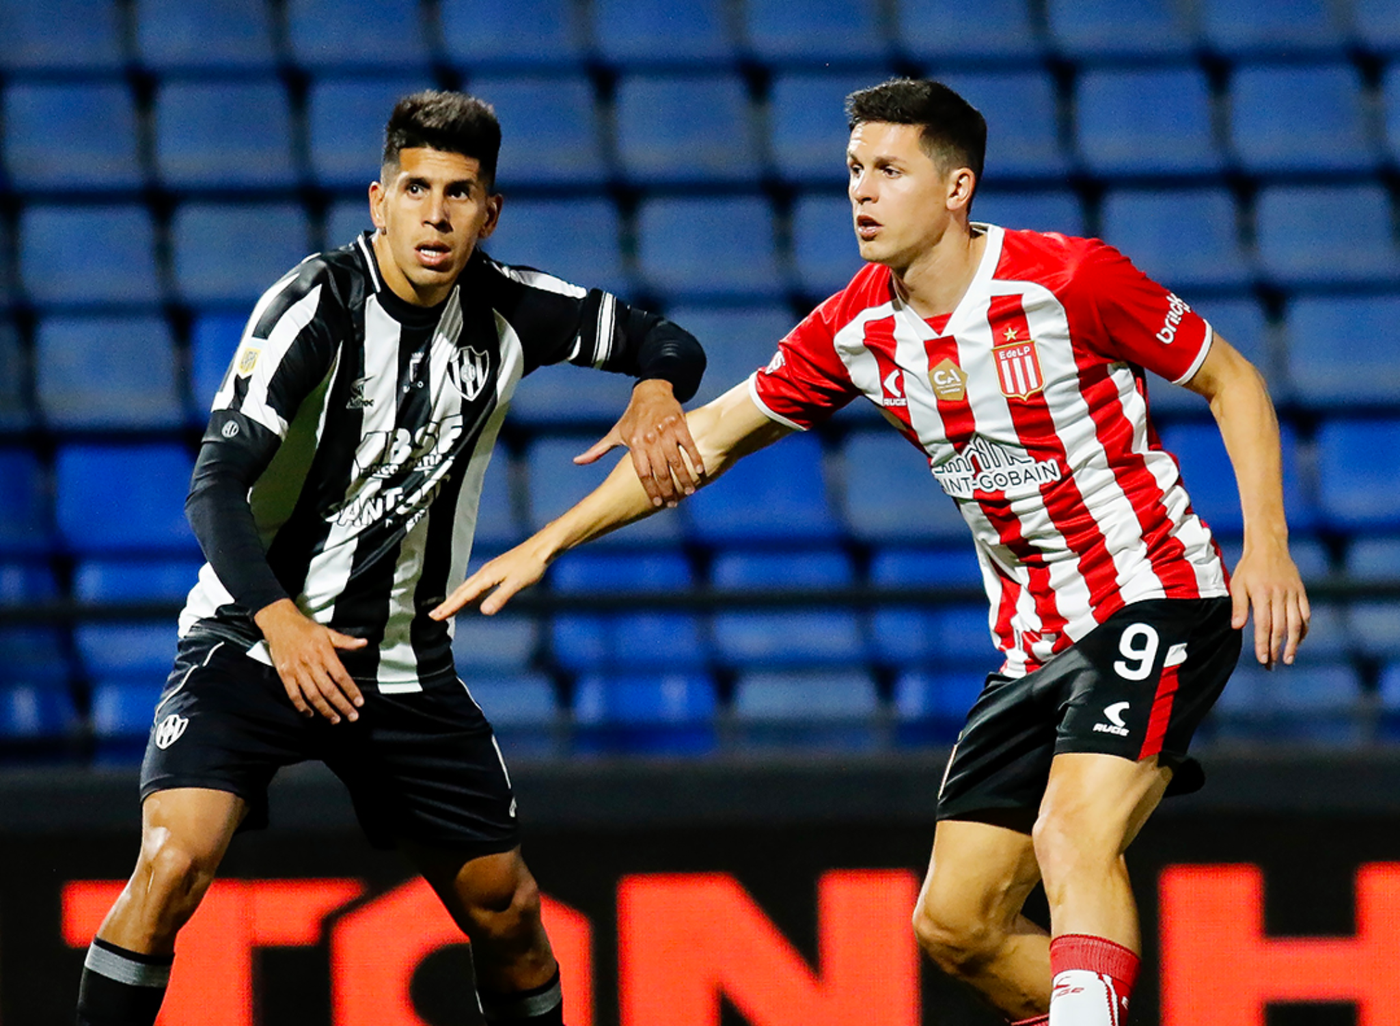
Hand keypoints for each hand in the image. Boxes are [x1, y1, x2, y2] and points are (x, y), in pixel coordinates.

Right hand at [254, 598, 367, 721]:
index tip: (359, 702)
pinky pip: (293, 694)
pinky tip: (311, 713)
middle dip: (342, 705)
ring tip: (335, 719)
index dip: (351, 690)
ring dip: (325, 709)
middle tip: (352, 716)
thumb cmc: (305, 628)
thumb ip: (346, 641)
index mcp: (324, 653)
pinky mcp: (284, 674)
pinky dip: (302, 706)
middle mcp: (311, 663)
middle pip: (329, 689)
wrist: (279, 623)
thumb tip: (364, 642)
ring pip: (313, 695)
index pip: (341, 676)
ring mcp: (296, 670)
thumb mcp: (327, 632)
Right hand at [431, 541, 552, 619]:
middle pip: (461, 591)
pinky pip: (476, 585)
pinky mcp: (496, 571)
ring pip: (467, 587)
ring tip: (446, 609)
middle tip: (433, 615)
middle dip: (447, 604)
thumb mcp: (516, 584)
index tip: (436, 616)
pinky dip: (467, 593)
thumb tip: (484, 611)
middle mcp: (485, 572)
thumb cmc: (531, 564)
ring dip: (455, 599)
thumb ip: (500, 597)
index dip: (450, 606)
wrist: (542, 548)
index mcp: (486, 576)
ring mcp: (490, 571)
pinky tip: (470, 598)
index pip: (464, 595)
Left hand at [573, 379, 704, 507]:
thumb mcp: (615, 433)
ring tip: (689, 492)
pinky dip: (695, 458)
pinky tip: (700, 472)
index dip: (650, 490)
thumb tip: (577, 462)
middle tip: (673, 504)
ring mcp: (665, 431)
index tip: (657, 503)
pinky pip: (689, 445)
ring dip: (684, 478)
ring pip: (676, 460)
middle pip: (660, 470)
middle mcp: (649, 439)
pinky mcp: (679, 424)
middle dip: (668, 490)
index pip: (643, 473)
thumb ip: (598, 450)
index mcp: (634, 444)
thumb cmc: (632, 417)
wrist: (651, 392)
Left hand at [1229, 538, 1310, 668]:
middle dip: (1276, 648)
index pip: (1264, 625)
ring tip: (1288, 658)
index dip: (1264, 643)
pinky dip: (1304, 629)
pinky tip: (1298, 640)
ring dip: (1293, 643)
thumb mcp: (1238, 584)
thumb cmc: (1249, 568)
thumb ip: (1239, 606)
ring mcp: (1292, 593)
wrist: (1269, 546)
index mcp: (1262, 594)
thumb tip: (1237, 627)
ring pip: (1296, 623)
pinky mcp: (1301, 591)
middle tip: (1272, 664)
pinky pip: (1306, 613)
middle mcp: (1279, 595)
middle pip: (1280, 627)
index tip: (1263, 659)